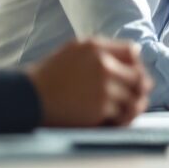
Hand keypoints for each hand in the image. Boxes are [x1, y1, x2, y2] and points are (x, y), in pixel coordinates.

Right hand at [27, 37, 151, 126]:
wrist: (29, 96)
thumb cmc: (51, 75)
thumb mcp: (74, 50)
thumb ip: (103, 49)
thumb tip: (136, 52)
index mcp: (96, 47)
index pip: (132, 52)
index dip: (135, 64)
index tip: (132, 75)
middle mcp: (103, 64)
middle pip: (138, 76)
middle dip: (139, 88)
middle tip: (138, 96)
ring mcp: (103, 87)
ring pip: (133, 98)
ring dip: (132, 106)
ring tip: (128, 110)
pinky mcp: (100, 108)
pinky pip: (122, 114)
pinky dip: (120, 119)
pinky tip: (114, 120)